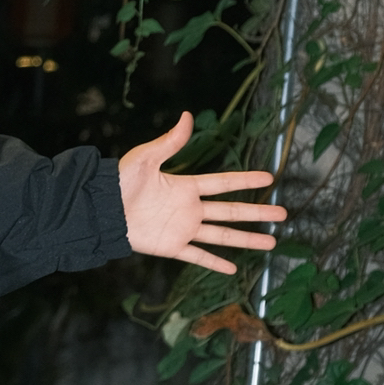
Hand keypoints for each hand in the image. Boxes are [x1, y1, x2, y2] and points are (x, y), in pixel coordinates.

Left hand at [118, 111, 285, 273]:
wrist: (101, 210)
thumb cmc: (119, 182)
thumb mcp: (146, 158)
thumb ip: (170, 142)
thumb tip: (187, 116)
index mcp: (186, 186)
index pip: (223, 182)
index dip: (245, 180)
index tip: (269, 178)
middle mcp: (190, 208)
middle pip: (231, 211)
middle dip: (257, 213)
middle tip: (282, 214)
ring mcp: (183, 229)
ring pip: (222, 236)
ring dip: (246, 240)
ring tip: (271, 243)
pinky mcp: (171, 246)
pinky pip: (197, 256)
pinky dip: (214, 263)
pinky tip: (233, 268)